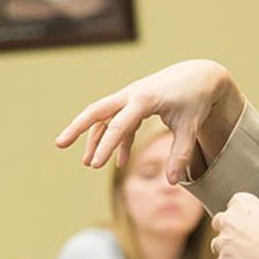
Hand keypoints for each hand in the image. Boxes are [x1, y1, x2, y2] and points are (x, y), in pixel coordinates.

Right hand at [55, 60, 243, 182]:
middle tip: (59, 144)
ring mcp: (131, 97)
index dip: (106, 146)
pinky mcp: (134, 102)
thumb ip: (180, 154)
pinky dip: (117, 140)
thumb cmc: (195, 100)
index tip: (94, 165)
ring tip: (87, 163)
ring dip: (94, 138)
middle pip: (97, 110)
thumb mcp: (190, 127)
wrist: (199, 75)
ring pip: (104, 117)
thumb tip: (173, 182)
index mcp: (145, 99)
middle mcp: (132, 95)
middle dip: (77, 128)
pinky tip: (119, 162)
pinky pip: (119, 121)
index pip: (120, 125)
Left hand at [210, 193, 258, 258]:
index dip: (242, 215)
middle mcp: (228, 221)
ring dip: (229, 251)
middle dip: (228, 230)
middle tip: (244, 240)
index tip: (249, 222)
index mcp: (242, 204)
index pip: (234, 204)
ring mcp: (223, 242)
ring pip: (218, 246)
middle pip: (220, 222)